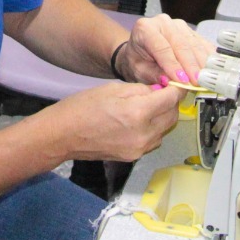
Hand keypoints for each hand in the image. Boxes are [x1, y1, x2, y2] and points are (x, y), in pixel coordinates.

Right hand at [50, 82, 183, 161]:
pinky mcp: (134, 157)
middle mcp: (142, 134)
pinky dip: (153, 129)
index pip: (171, 99)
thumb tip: (160, 91)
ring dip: (162, 117)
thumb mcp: (114, 89)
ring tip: (147, 107)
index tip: (177, 82)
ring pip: (164, 130)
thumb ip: (141, 90)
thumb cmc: (81, 109)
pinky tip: (138, 121)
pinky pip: (153, 140)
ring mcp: (139, 149)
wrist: (63, 135)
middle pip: (172, 116)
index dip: (176, 88)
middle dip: (171, 103)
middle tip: (161, 92)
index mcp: (137, 113)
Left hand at [116, 14, 214, 86]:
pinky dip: (208, 57)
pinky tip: (213, 69)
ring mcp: (178, 24)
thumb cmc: (137, 60)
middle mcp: (163, 22)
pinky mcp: (190, 30)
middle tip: (197, 83)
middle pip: (180, 44)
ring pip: (194, 43)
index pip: (162, 47)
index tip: (182, 81)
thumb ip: (154, 74)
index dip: (173, 65)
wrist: (139, 51)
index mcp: (145, 28)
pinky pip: (202, 43)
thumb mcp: (139, 70)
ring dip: (201, 63)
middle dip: (190, 65)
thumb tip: (173, 82)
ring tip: (206, 79)